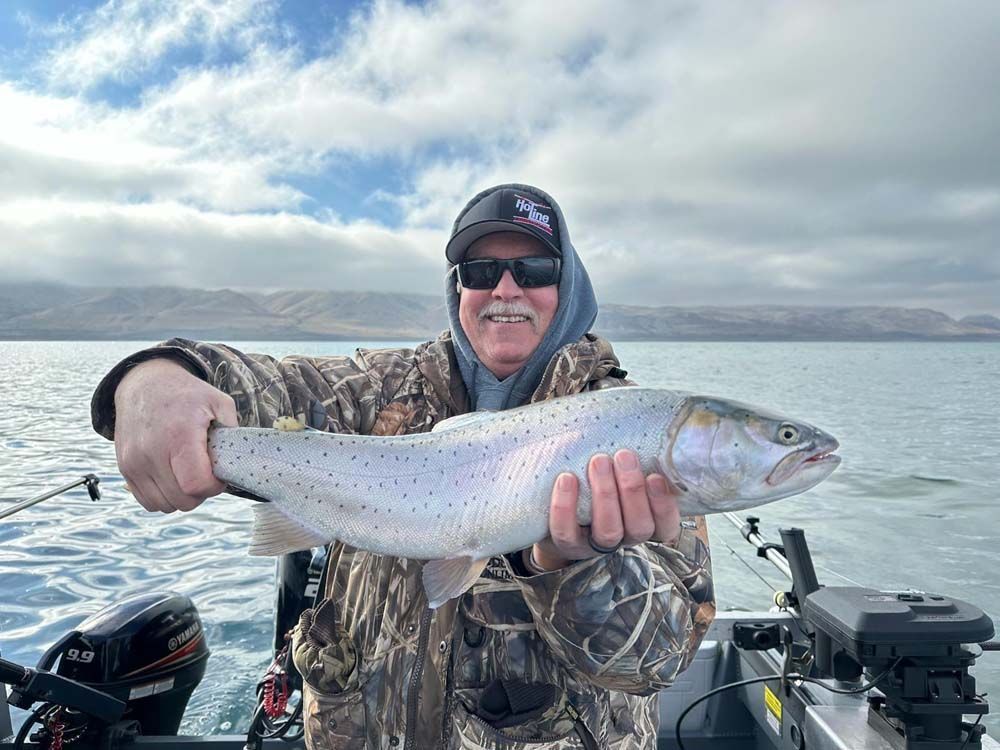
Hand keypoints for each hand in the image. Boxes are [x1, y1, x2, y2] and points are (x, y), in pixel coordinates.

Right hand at [114, 358, 237, 512]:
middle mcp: (151, 452)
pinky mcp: (125, 469)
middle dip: (201, 493)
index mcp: (179, 435)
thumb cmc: (187, 394)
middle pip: (183, 500)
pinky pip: (147, 501)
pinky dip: (163, 496)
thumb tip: (237, 461)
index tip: (218, 475)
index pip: (196, 485)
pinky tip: (173, 477)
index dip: (214, 487)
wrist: (145, 384)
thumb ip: (233, 432)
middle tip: (205, 473)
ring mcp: (133, 462)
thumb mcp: (219, 402)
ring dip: (182, 496)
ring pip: (164, 505)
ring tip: (188, 474)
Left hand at [529, 450, 680, 571]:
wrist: (556, 516)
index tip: (655, 476)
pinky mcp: (567, 544)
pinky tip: (566, 479)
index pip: (666, 526)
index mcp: (645, 523)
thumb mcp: (620, 477)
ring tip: (598, 461)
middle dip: (632, 490)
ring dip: (605, 494)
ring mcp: (595, 545)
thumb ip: (634, 463)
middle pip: (639, 526)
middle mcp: (625, 538)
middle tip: (623, 455)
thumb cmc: (597, 486)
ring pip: (609, 531)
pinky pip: (566, 532)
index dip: (664, 505)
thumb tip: (643, 424)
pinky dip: (565, 506)